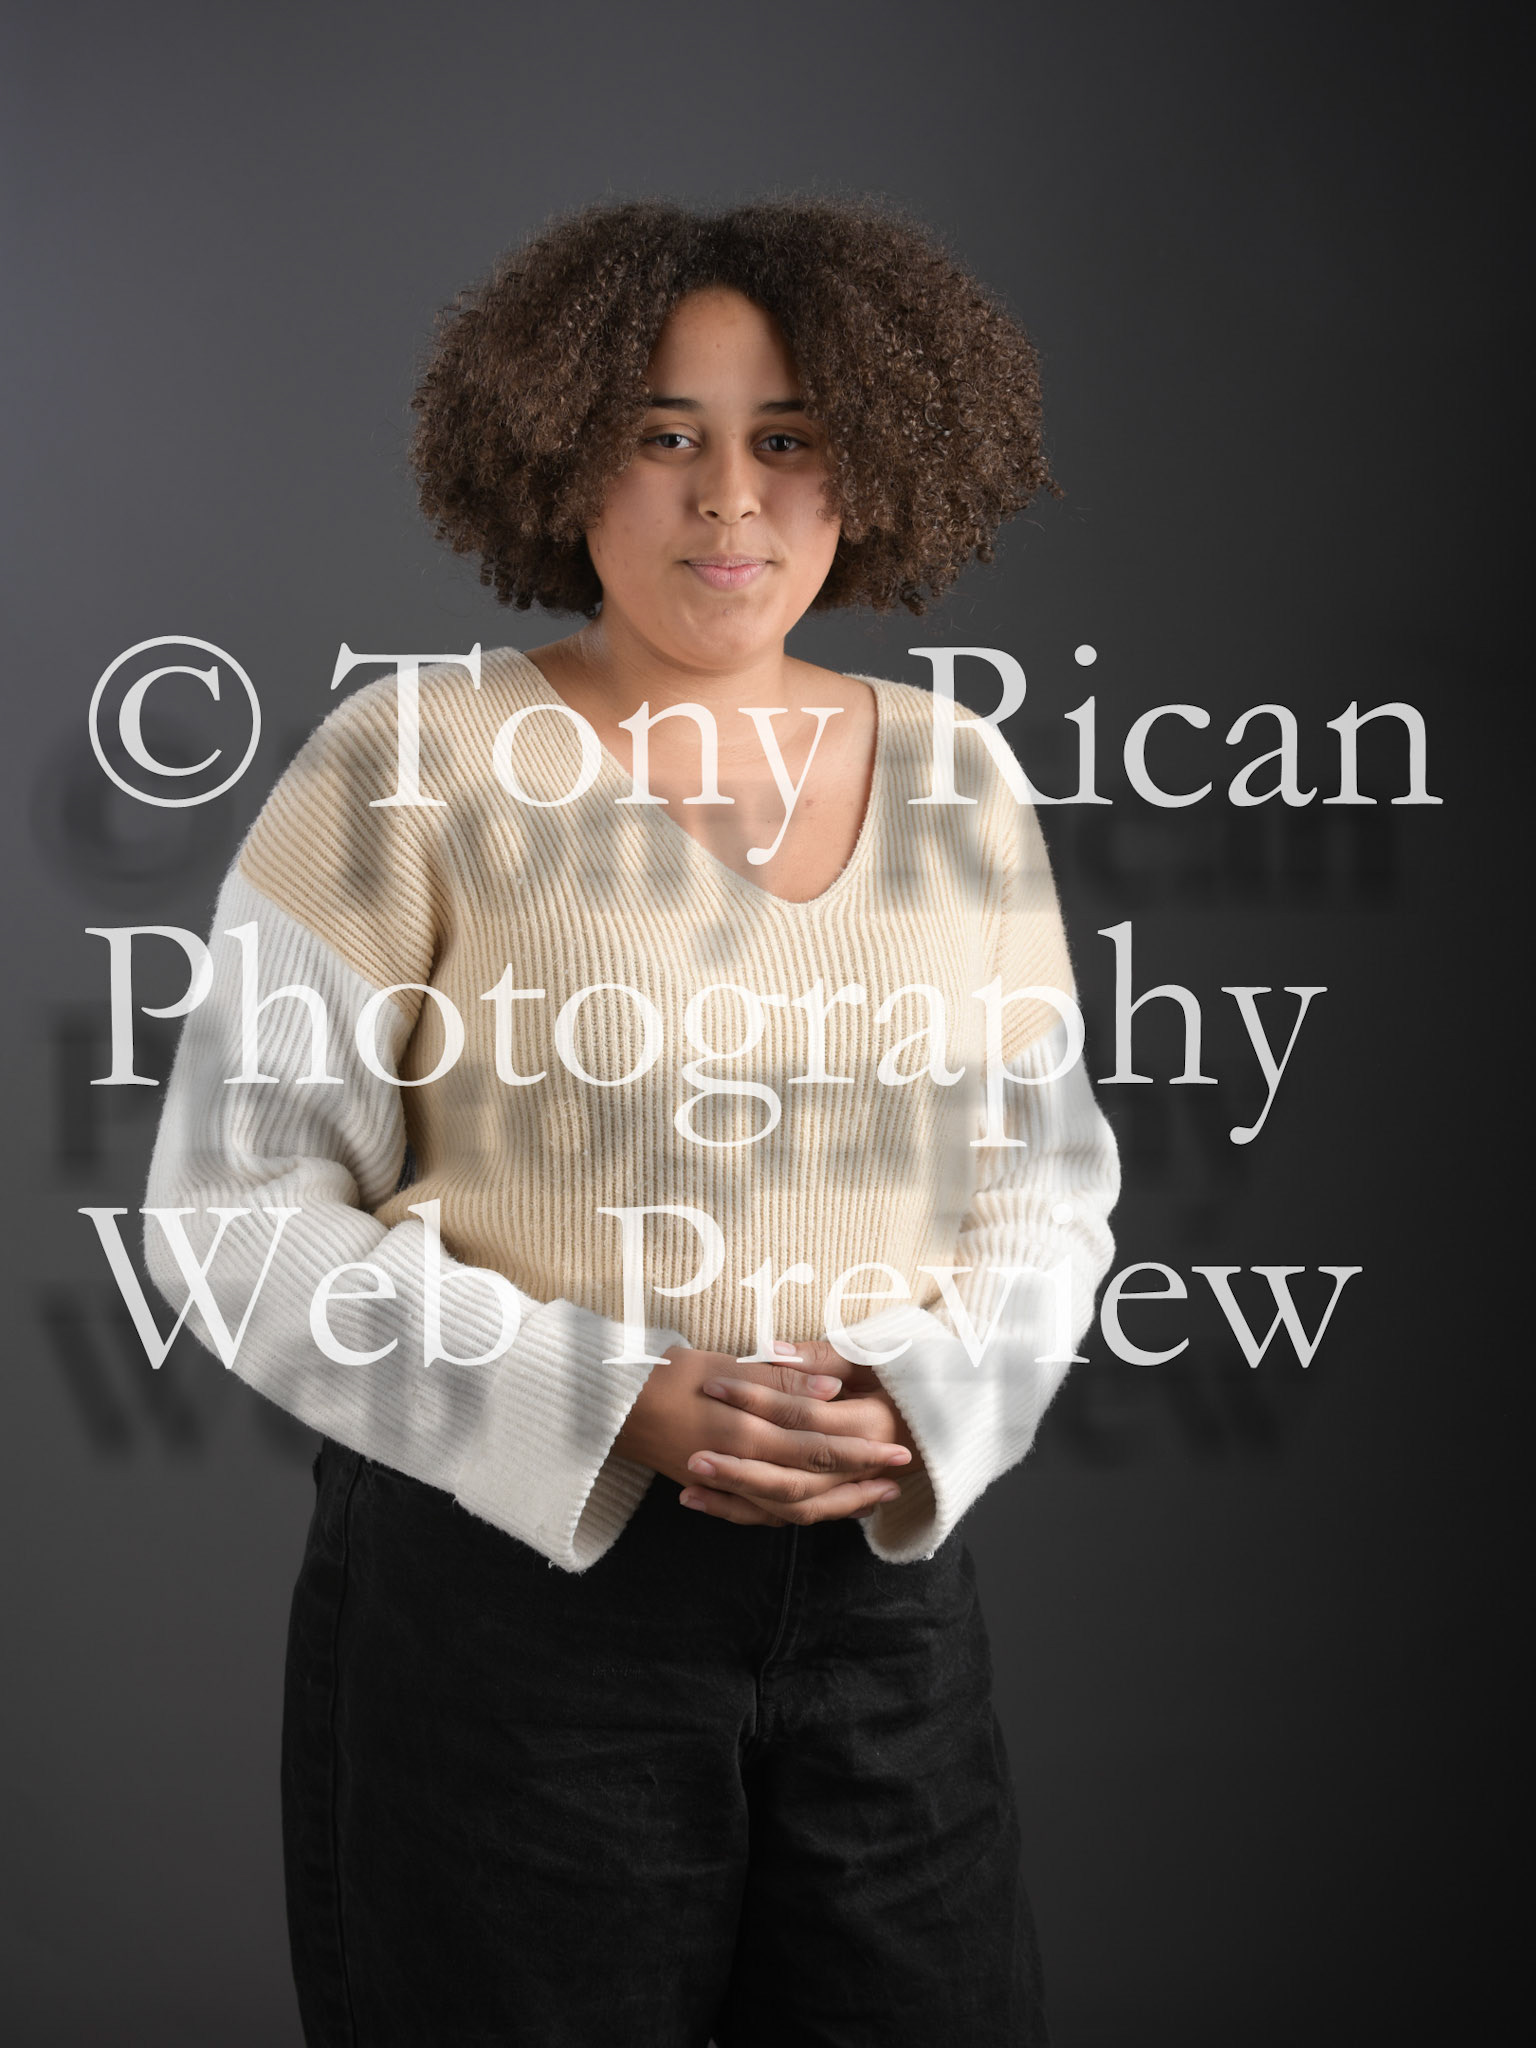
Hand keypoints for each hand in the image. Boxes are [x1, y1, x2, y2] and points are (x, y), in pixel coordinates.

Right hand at [614, 1342, 911, 1527]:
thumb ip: (778, 1381)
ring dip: (836, 1501)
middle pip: (813, 1478)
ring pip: (792, 1505)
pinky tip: (821, 1505)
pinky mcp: (715, 1490)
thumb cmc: (659, 1374)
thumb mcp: (721, 1366)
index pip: (816, 1443)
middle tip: (900, 1472)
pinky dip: (797, 1511)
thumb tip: (829, 1392)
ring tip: (874, 1495)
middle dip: (860, 1476)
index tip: (898, 1444)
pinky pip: (763, 1513)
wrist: (603, 1408)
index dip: (860, 1446)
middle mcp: (739, 1464)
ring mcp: (726, 1483)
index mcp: (745, 1431)